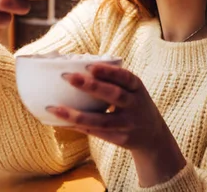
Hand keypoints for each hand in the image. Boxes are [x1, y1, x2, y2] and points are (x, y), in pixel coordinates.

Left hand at [46, 64, 185, 185]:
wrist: (152, 135)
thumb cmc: (133, 104)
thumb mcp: (133, 90)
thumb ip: (113, 81)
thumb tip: (77, 66)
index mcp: (138, 88)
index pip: (125, 77)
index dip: (108, 72)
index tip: (90, 66)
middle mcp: (135, 105)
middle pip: (114, 95)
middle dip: (91, 86)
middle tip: (68, 77)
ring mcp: (129, 124)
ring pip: (102, 120)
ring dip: (77, 114)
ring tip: (54, 108)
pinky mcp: (121, 139)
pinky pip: (97, 133)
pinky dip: (79, 127)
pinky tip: (63, 121)